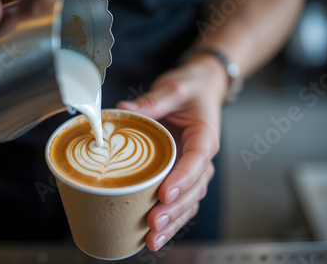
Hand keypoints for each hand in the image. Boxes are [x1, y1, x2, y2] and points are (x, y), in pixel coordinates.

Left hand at [116, 54, 227, 250]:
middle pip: (193, 189)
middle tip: (153, 222)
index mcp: (204, 136)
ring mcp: (193, 169)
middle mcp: (202, 157)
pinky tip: (155, 236)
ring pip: (189, 202)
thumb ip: (152, 101)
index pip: (197, 160)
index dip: (182, 179)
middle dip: (174, 209)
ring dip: (173, 222)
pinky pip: (181, 202)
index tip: (164, 194)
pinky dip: (171, 220)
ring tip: (152, 239)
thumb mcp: (173, 88)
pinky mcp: (182, 175)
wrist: (202, 88)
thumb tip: (123, 110)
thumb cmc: (191, 88)